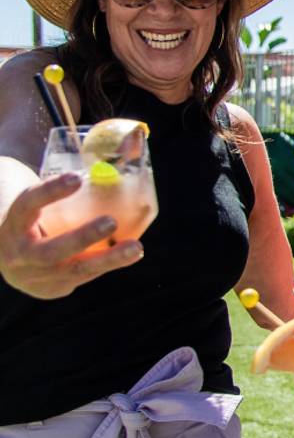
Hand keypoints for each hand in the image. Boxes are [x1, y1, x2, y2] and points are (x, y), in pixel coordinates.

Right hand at [0, 173, 143, 298]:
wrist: (10, 259)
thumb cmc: (35, 219)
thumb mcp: (37, 202)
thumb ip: (66, 182)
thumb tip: (125, 148)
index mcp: (14, 223)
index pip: (29, 204)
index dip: (51, 192)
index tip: (77, 178)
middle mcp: (20, 254)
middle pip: (50, 251)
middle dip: (82, 237)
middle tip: (111, 222)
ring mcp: (36, 277)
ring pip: (74, 270)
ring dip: (108, 259)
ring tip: (136, 248)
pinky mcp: (53, 289)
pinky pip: (84, 276)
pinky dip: (109, 264)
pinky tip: (130, 253)